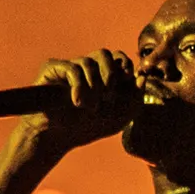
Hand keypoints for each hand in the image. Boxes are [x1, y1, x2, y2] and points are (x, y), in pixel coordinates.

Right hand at [19, 49, 137, 153]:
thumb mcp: (118, 119)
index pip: (117, 58)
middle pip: (104, 54)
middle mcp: (85, 69)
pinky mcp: (52, 69)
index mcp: (101, 76)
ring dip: (94, 87)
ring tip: (90, 107)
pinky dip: (79, 85)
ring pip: (88, 62)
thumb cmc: (85, 129)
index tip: (127, 79)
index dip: (125, 65)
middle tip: (109, 95)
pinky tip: (77, 102)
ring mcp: (68, 68)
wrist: (54, 139)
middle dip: (111, 73)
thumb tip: (142, 77)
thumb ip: (135, 100)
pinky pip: (72, 68)